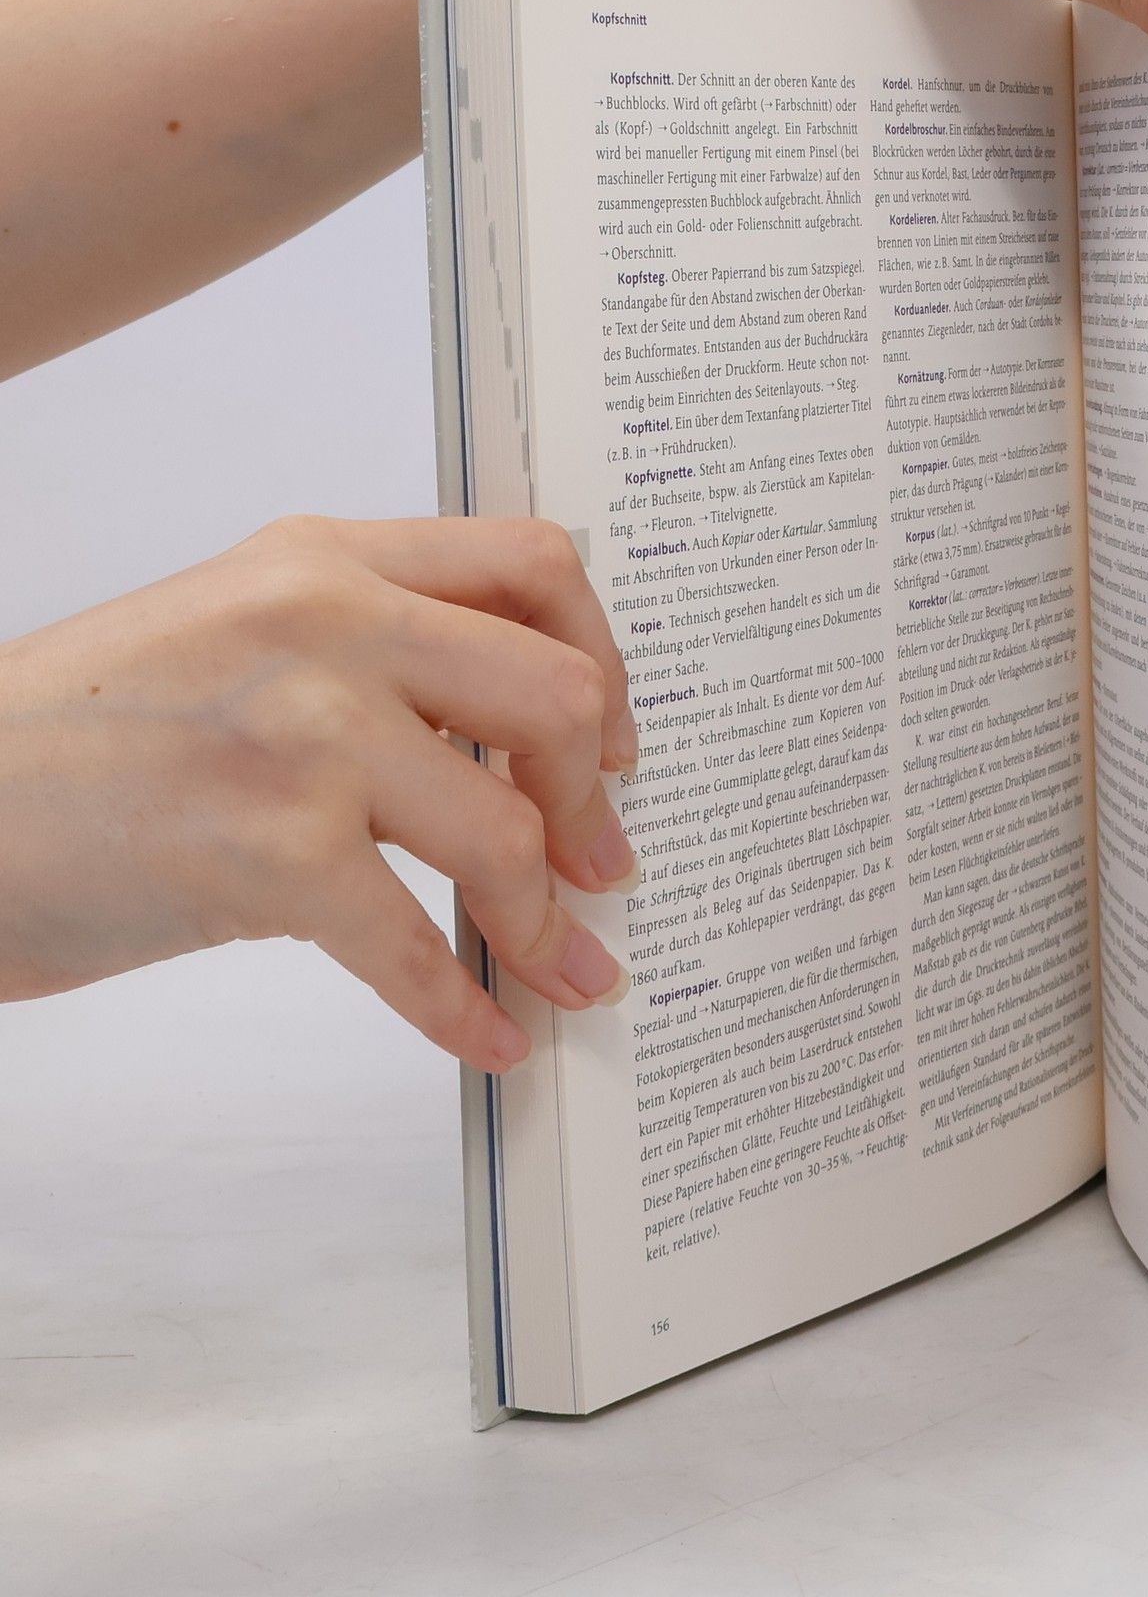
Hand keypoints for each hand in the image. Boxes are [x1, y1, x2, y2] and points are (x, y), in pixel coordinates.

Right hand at [0, 516, 640, 1071]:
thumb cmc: (90, 738)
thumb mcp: (240, 635)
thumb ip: (376, 653)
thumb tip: (518, 746)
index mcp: (327, 558)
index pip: (531, 563)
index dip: (603, 656)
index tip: (607, 741)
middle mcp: (326, 622)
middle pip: (553, 694)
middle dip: (594, 799)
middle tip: (600, 865)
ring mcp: (300, 733)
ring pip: (506, 831)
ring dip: (547, 924)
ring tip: (563, 967)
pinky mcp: (266, 851)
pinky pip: (415, 947)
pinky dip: (466, 1009)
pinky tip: (490, 1037)